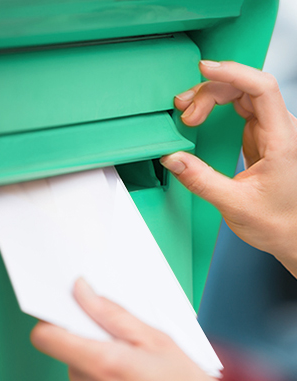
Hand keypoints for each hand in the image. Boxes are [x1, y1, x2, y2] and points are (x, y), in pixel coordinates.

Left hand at [31, 278, 230, 380]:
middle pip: (67, 350)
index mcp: (104, 365)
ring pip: (78, 368)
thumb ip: (112, 313)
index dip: (51, 320)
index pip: (47, 337)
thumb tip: (82, 291)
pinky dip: (102, 379)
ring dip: (98, 361)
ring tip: (130, 365)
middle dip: (89, 339)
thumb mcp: (156, 340)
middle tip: (120, 341)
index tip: (63, 309)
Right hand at [161, 61, 296, 276]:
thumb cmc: (276, 222)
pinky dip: (215, 107)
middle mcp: (278, 130)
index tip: (204, 69)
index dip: (233, 73)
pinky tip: (200, 116)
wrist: (292, 234)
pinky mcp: (258, 138)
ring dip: (211, 97)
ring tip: (187, 113)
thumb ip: (201, 180)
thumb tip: (173, 158)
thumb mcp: (235, 204)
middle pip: (245, 88)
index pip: (261, 89)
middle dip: (210, 92)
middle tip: (185, 113)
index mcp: (281, 141)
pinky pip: (238, 109)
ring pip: (240, 95)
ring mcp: (269, 132)